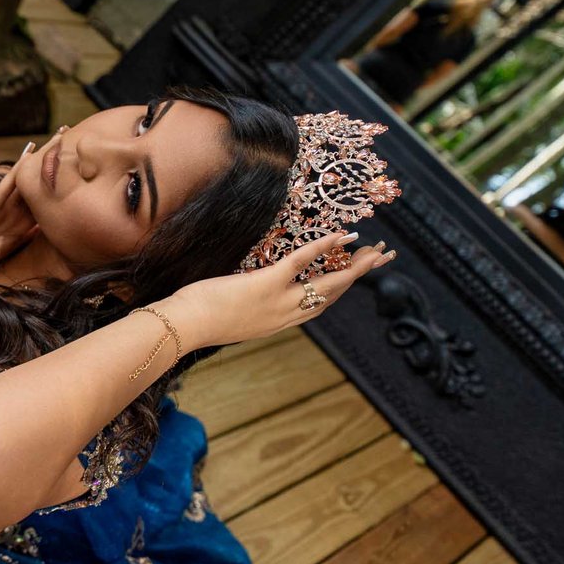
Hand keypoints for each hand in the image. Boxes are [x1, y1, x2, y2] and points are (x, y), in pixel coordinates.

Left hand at [160, 230, 394, 349]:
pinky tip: (341, 235)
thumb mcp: (230, 318)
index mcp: (277, 323)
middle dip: (358, 275)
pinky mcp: (266, 284)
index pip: (317, 306)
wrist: (183, 327)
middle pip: (332, 294)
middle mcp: (285, 316)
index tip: (353, 277)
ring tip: (375, 251)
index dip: (339, 291)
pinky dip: (322, 247)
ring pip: (327, 282)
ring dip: (355, 265)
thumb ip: (249, 308)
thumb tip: (249, 292)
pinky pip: (301, 262)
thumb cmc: (195, 320)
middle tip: (380, 258)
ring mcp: (278, 301)